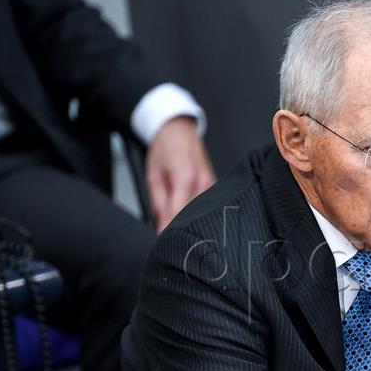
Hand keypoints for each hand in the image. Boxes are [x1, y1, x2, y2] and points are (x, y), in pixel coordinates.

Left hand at [145, 116, 214, 231]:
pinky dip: (196, 213)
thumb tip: (161, 229)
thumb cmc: (165, 149)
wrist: (180, 130)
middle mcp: (204, 182)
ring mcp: (213, 185)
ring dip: (189, 221)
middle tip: (168, 233)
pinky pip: (207, 207)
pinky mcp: (216, 187)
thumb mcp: (154, 176)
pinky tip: (188, 212)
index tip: (163, 240)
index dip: (170, 230)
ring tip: (177, 219)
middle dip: (180, 227)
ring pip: (201, 214)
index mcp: (186, 177)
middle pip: (193, 216)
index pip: (179, 214)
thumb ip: (159, 204)